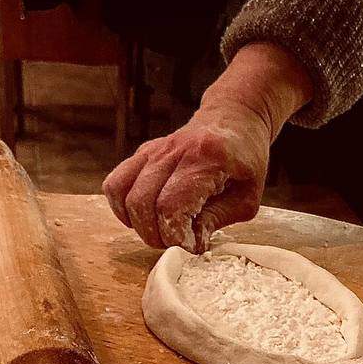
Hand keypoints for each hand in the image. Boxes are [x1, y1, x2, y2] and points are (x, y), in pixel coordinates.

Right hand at [102, 100, 270, 253]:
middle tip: (176, 243)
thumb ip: (217, 220)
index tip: (190, 245)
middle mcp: (174, 150)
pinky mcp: (142, 153)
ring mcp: (153, 150)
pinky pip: (115, 185)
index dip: (175, 236)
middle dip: (155, 235)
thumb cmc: (245, 161)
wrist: (234, 118)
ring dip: (138, 225)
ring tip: (161, 231)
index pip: (170, 206)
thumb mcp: (247, 197)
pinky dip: (122, 209)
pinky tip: (143, 217)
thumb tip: (189, 245)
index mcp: (206, 158)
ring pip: (123, 195)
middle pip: (142, 203)